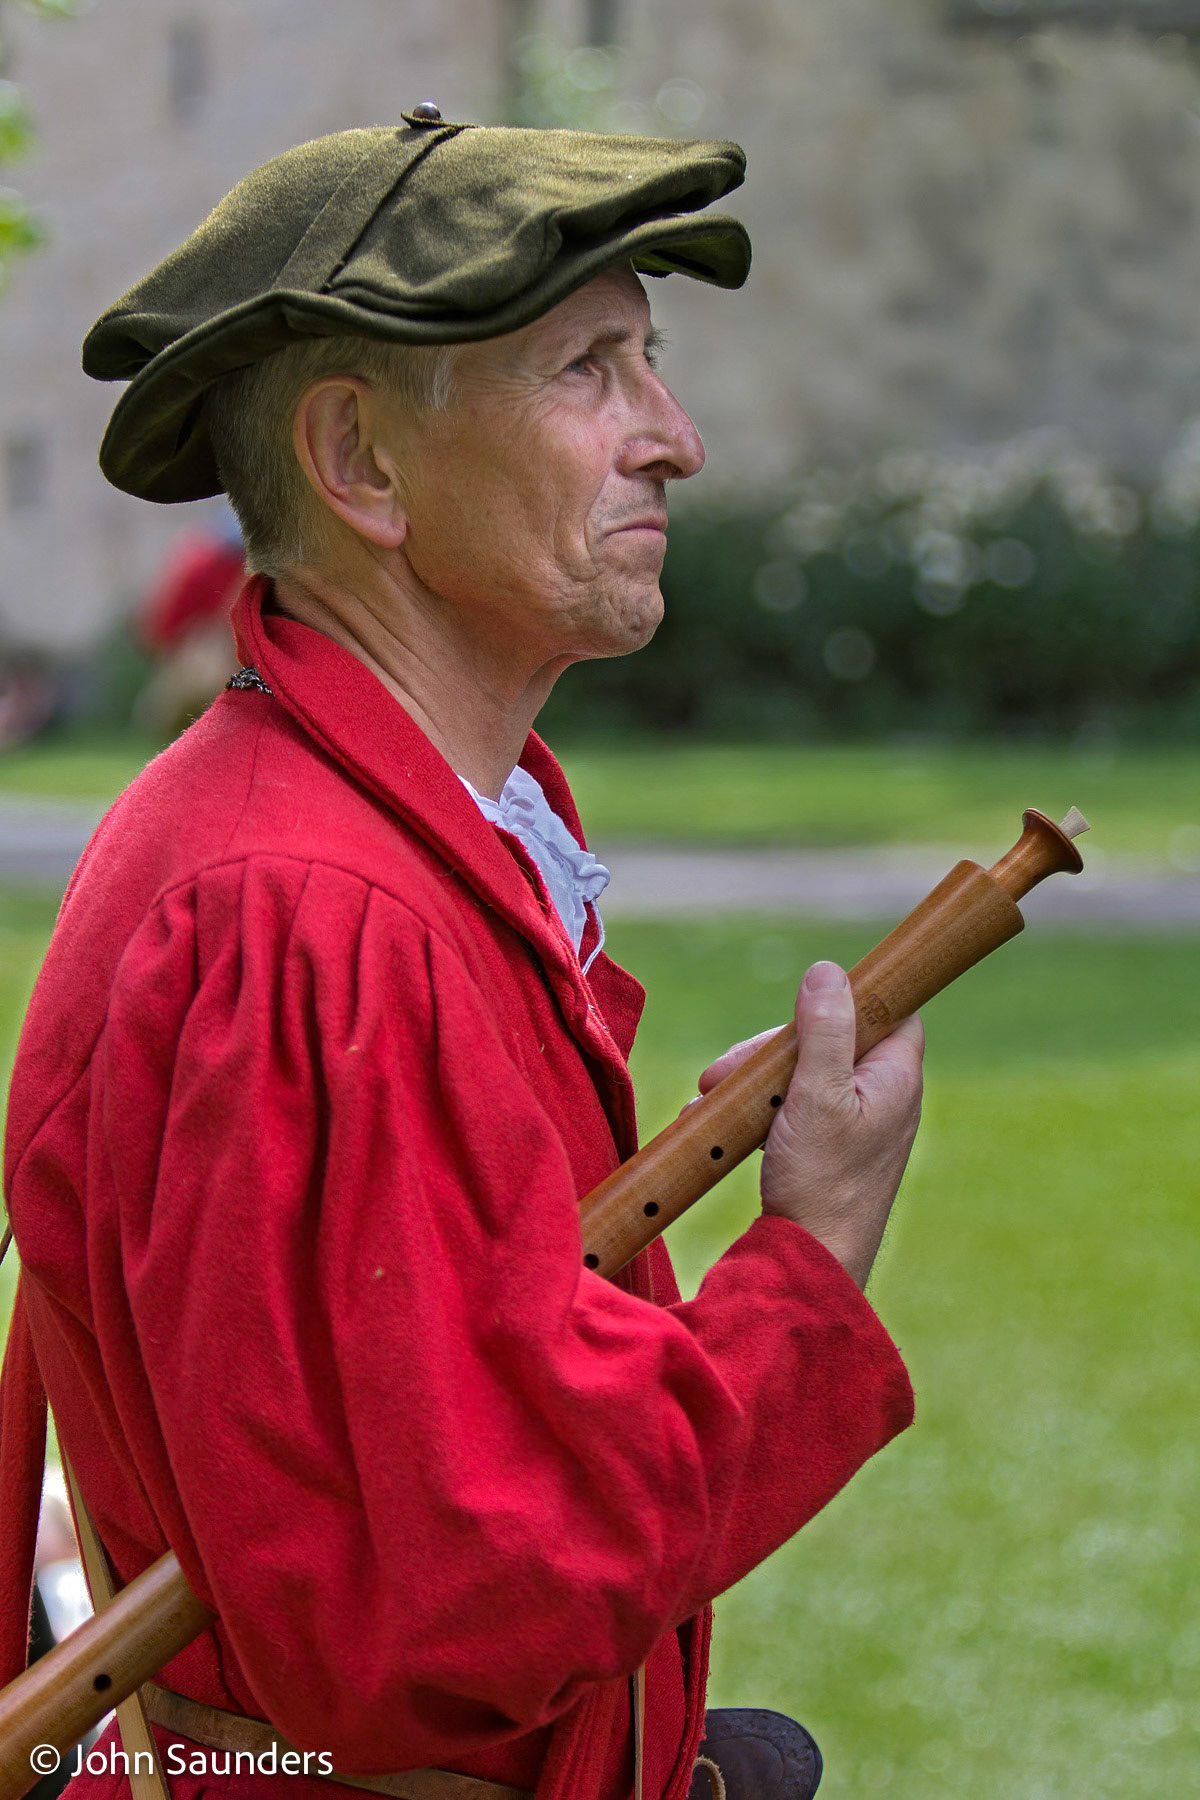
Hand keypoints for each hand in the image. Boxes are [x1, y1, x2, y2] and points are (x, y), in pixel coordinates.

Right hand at [697, 962, 923, 1288]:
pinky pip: (792, 1107)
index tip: (803, 1005)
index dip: (849, 998)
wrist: (811, 1265)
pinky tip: (718, 1120)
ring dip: (753, 1078)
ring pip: (803, 1073)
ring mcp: (853, 1124)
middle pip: (830, 1039)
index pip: (889, 1008)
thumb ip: (824, 1031)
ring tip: (708, 1097)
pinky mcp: (826, 1149)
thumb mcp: (816, 1096)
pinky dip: (757, 1108)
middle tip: (723, 1070)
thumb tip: (827, 971)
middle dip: (771, 1048)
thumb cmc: (822, 1184)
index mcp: (894, 1077)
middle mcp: (880, 1096)